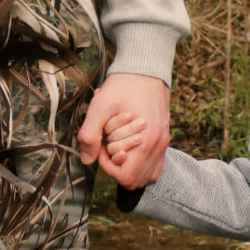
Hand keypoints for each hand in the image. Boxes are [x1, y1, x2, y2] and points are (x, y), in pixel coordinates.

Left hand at [76, 72, 169, 188]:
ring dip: (127, 166)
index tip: (101, 146)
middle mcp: (159, 146)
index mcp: (146, 140)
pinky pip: (153, 165)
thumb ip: (90, 135)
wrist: (145, 69)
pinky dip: (139, 163)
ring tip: (117, 145)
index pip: (126, 177)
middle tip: (107, 145)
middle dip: (116, 165)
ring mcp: (163, 144)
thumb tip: (86, 159)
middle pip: (135, 180)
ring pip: (145, 176)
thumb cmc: (123, 86)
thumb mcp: (100, 107)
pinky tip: (127, 147)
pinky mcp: (163, 140)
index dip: (107, 166)